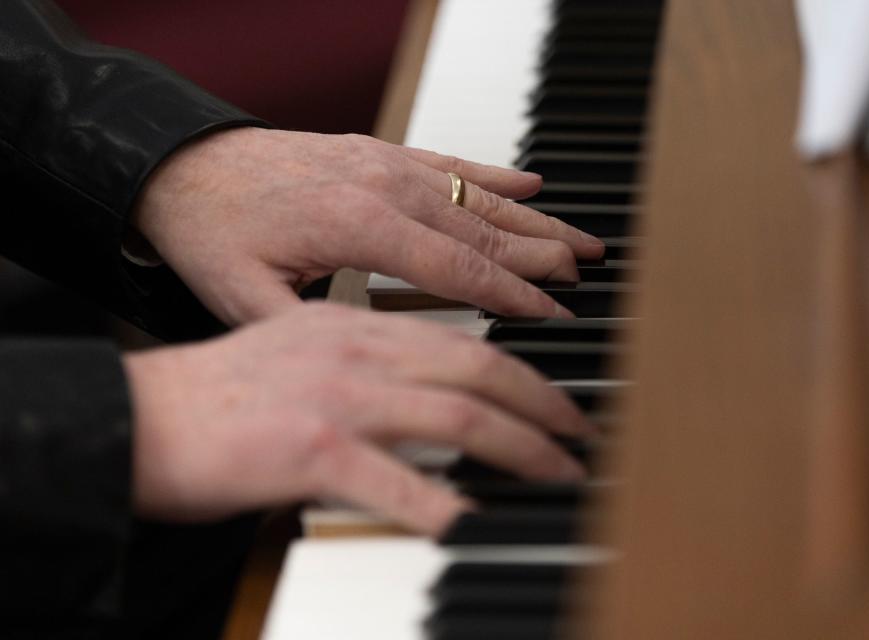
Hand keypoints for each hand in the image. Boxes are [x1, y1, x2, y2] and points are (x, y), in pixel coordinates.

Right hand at [123, 302, 591, 535]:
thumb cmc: (220, 397)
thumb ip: (367, 365)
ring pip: (458, 414)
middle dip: (543, 403)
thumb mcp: (302, 355)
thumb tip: (425, 393)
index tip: (553, 398)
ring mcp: (336, 398)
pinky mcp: (310, 450)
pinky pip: (397, 480)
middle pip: (477, 368)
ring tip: (559, 473)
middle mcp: (355, 351)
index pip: (460, 340)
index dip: (520, 368)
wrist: (139, 417)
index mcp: (353, 328)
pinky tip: (473, 520)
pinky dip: (443, 503)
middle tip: (579, 434)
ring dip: (522, 447)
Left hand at [132, 128, 604, 325]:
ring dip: (536, 218)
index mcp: (359, 227)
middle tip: (588, 280)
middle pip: (484, 230)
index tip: (556, 313)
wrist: (181, 164)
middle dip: (543, 257)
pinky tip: (531, 180)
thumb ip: (313, 332)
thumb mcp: (246, 299)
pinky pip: (452, 161)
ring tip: (581, 238)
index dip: (514, 295)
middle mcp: (385, 187)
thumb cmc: (211, 230)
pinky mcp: (380, 151)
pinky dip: (496, 173)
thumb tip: (369, 367)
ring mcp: (386, 162)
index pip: (459, 270)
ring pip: (479, 195)